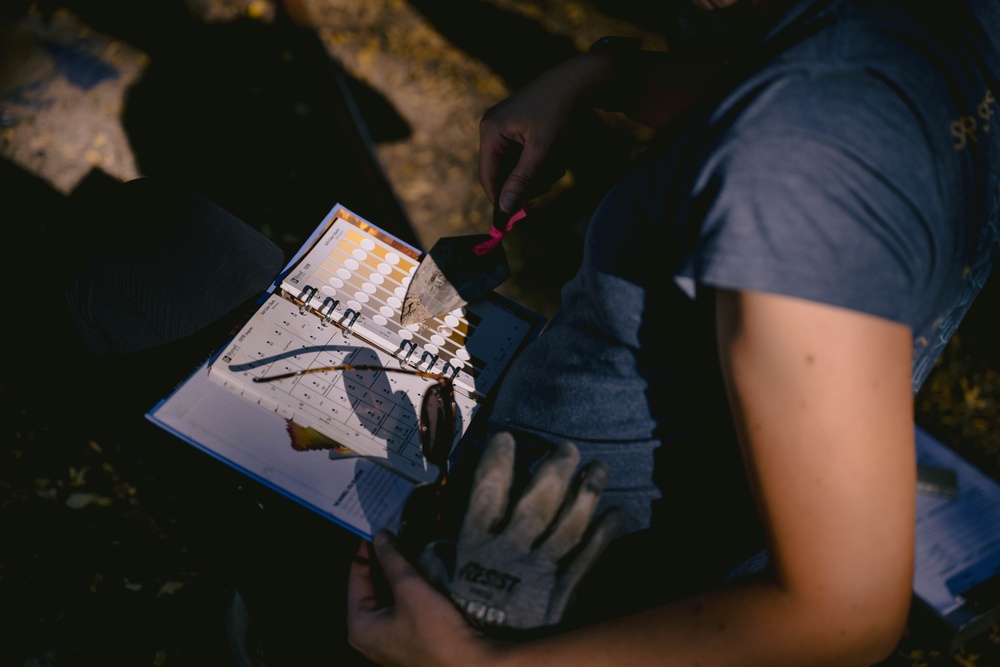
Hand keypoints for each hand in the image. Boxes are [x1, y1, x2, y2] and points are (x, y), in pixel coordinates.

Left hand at [347, 533, 489, 666]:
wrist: (470, 664)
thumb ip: (391, 559)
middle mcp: (369, 637)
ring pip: (387, 599)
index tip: (377, 529)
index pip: (356, 578)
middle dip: (382, 562)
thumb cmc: (434, 631)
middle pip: (370, 589)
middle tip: (394, 536)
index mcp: (360, 626)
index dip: (366, 551)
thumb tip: (380, 536)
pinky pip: (400, 611)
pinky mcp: (408, 644)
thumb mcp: (410, 587)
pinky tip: (419, 574)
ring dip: (396, 576)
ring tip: (408, 549)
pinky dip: (406, 592)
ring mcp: (389, 643)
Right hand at [417, 432, 621, 631]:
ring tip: (600, 468)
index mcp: (475, 547)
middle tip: (567, 448)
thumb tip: (432, 543)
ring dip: (586, 496)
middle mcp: (509, 553)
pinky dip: (603, 537)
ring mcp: (539, 573)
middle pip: (537, 504)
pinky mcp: (560, 595)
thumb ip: (432, 563)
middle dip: (554, 472)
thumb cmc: (455, 626)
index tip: (506, 437)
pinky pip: (586, 561)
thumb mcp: (431, 593)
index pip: (486, 493)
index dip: (497, 462)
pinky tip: (615, 514)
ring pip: (568, 527)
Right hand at [479, 54, 617, 213]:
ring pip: (516, 166)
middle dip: (527, 181)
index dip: (500, 198)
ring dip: (538, 171)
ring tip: (559, 163)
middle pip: (502, 173)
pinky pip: (524, 154)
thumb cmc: (559, 111)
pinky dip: (541, 160)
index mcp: (491, 131)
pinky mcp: (520, 126)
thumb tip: (505, 207)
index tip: (516, 216)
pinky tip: (558, 154)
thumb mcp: (542, 149)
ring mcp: (506, 126)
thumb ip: (522, 179)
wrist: (580, 79)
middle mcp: (493, 128)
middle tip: (549, 182)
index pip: (488, 176)